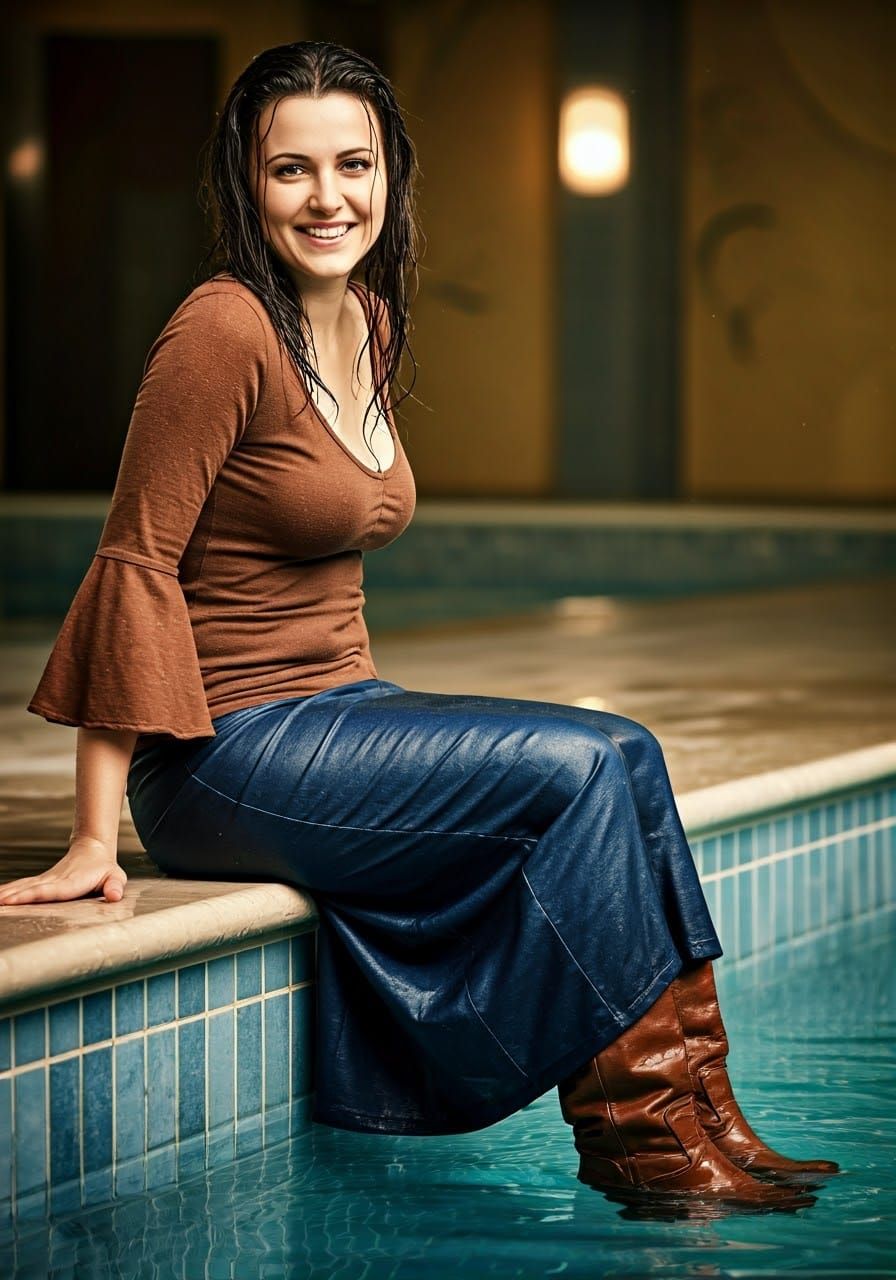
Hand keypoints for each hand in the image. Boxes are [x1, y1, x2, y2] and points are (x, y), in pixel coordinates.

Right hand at [0, 837, 127, 905]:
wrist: (93, 850)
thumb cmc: (105, 868)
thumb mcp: (115, 876)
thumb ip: (115, 886)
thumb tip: (115, 896)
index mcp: (70, 883)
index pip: (48, 891)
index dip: (30, 895)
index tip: (13, 899)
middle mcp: (55, 881)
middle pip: (31, 890)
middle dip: (13, 897)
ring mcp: (47, 880)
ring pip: (24, 887)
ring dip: (7, 894)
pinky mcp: (43, 881)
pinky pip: (24, 886)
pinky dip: (9, 890)